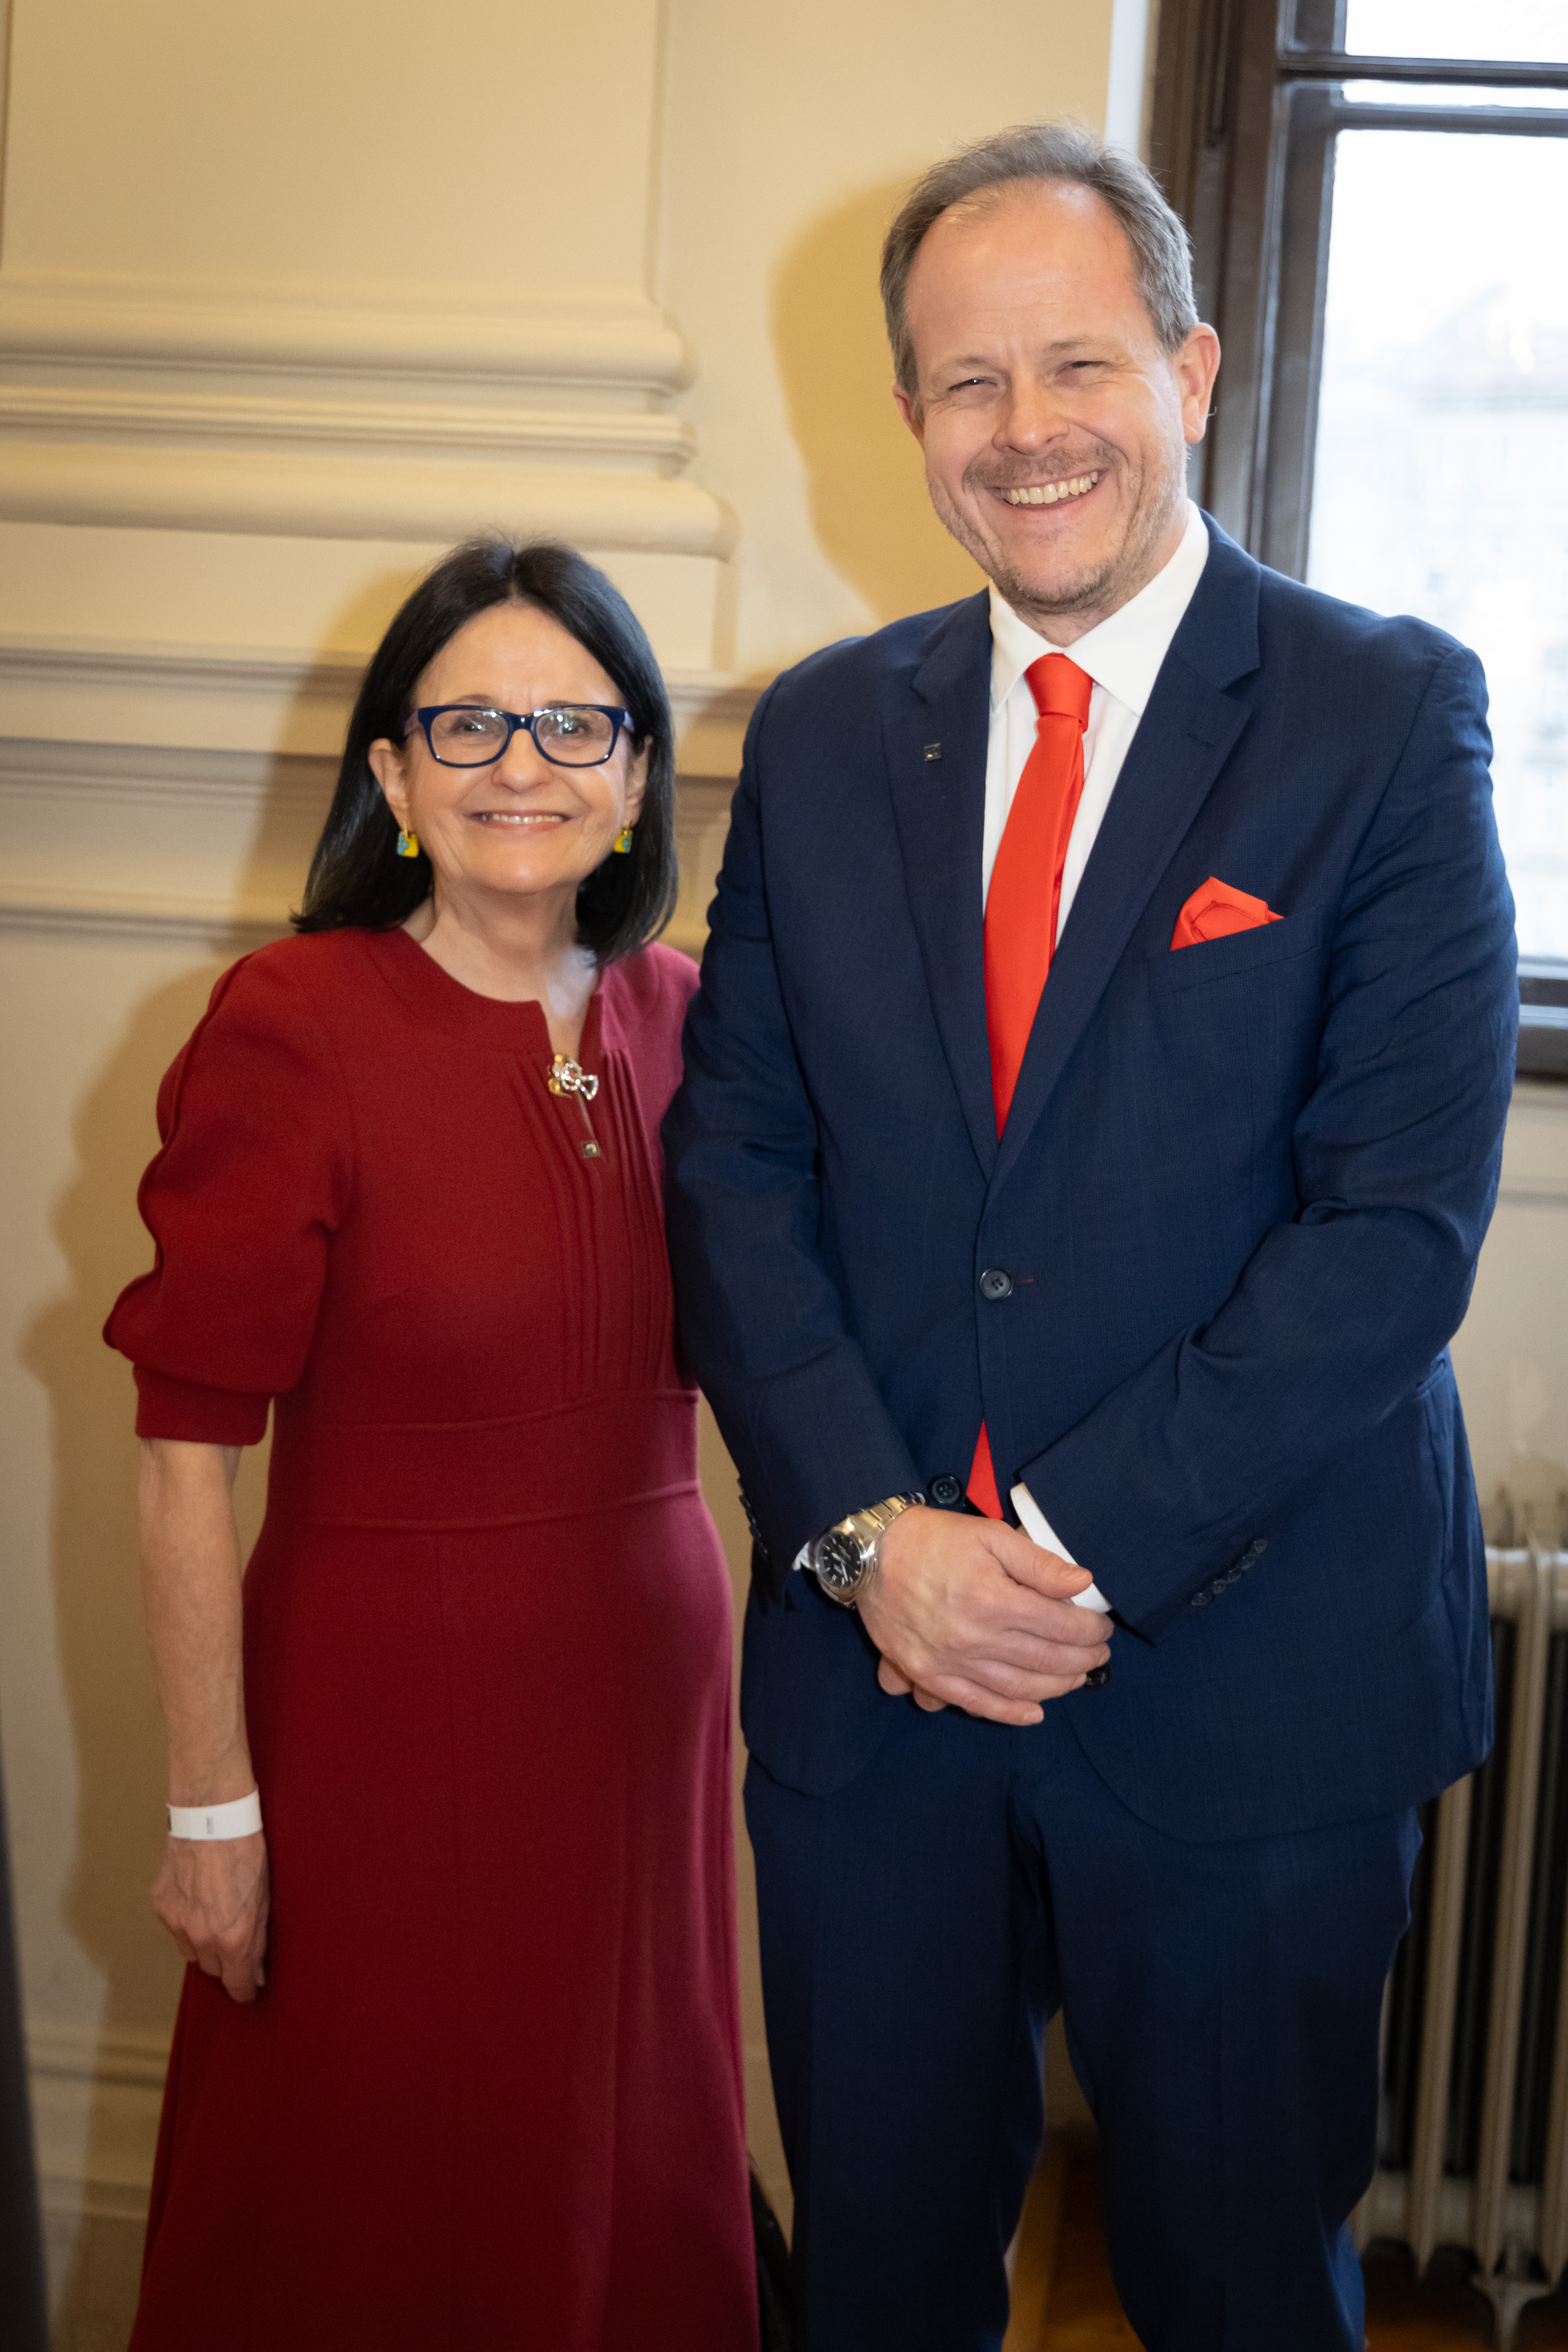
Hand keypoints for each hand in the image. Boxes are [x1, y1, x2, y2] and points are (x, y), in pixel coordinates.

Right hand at [152, 1832, 270, 2002]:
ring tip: (216, 1920)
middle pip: (212, 1970)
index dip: (245, 1990)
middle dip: (225, 1964)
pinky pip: (174, 1927)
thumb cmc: (246, 1850)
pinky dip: (185, 1922)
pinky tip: (197, 1901)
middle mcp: (202, 1936)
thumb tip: (256, 1968)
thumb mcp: (265, 1896)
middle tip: (236, 1948)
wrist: (212, 1817)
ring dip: (204, 1945)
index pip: (236, 1983)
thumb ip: (258, 1936)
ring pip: (190, 1951)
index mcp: (233, 1937)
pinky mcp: (161, 1905)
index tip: (249, 1989)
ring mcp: (177, 1922)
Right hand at [858, 1507, 1110, 1726]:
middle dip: (1082, 1659)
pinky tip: (1034, 1712)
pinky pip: (976, 1704)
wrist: (871, 1555)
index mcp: (993, 1600)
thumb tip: (1083, 1582)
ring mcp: (950, 1662)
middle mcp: (974, 1638)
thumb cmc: (934, 1540)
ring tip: (1078, 1676)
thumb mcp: (990, 1535)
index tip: (1102, 1627)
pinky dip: (1009, 1713)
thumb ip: (1038, 1562)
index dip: (1090, 1629)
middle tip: (1099, 1653)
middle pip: (1045, 1660)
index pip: (1060, 1625)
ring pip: (1018, 1687)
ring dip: (1057, 1686)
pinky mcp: (930, 1675)